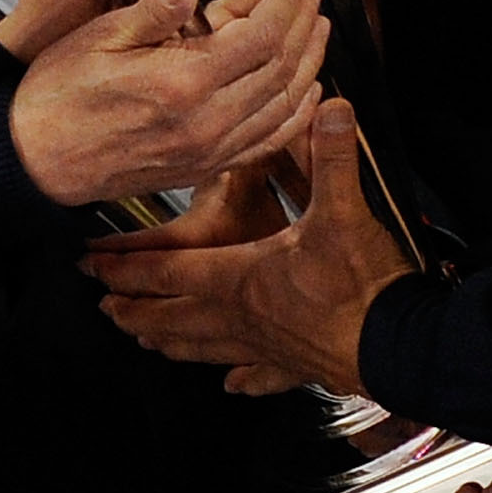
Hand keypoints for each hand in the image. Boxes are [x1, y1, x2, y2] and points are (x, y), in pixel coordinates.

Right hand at [10, 0, 325, 206]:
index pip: (260, 38)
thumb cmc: (60, 95)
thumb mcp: (99, 38)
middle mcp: (207, 122)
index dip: (284, 4)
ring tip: (318, 29)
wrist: (36, 160)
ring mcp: (211, 150)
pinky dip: (295, 113)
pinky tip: (305, 90)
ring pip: (284, 105)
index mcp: (182, 83)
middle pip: (281, 69)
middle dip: (303, 25)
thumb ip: (153, 13)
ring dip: (309, 63)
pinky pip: (268, 142)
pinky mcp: (207, 168)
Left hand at [89, 96, 408, 393]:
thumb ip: (331, 157)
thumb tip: (329, 108)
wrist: (399, 345)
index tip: (92, 267)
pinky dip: (240, 378)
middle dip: (133, 311)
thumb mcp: (344, 210)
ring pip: (203, 349)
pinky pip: (258, 375)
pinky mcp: (294, 368)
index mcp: (238, 278)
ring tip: (146, 342)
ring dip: (170, 343)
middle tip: (103, 308)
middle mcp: (241, 317)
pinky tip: (232, 384)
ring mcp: (265, 348)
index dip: (124, 268)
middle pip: (171, 317)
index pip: (166, 272)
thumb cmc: (363, 284)